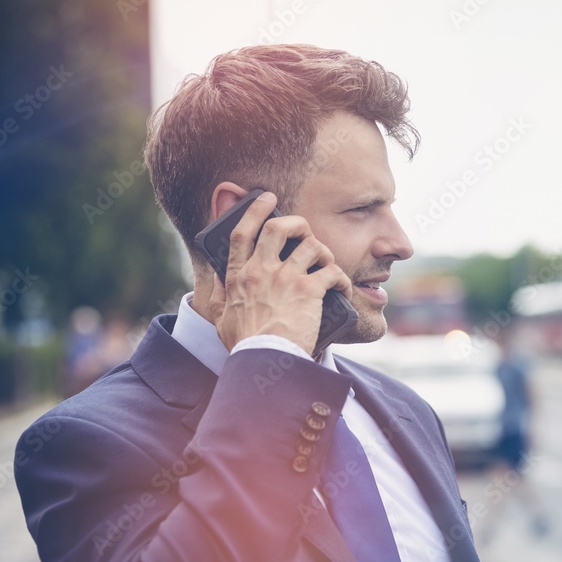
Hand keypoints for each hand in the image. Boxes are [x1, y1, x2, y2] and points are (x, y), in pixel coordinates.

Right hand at [207, 192, 351, 354]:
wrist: (265, 360)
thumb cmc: (244, 345)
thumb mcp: (221, 319)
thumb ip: (219, 297)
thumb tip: (218, 280)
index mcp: (239, 276)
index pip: (243, 233)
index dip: (255, 211)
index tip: (267, 200)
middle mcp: (261, 271)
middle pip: (278, 228)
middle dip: (296, 222)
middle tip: (305, 231)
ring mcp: (285, 279)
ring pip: (311, 246)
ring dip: (323, 252)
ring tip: (327, 265)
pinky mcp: (309, 291)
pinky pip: (332, 272)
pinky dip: (342, 279)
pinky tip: (343, 289)